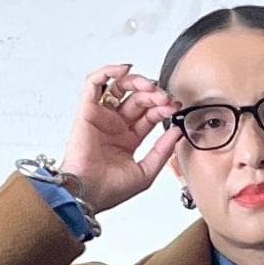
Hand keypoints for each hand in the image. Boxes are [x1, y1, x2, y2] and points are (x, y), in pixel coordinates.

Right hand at [55, 63, 184, 216]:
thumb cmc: (109, 190)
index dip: (163, 108)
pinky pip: (95, 82)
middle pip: (138, 98)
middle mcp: (115, 125)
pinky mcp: (87, 110)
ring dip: (137, 82)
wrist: (87, 194)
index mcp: (128, 139)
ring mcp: (101, 116)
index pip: (149, 115)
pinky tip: (124, 70)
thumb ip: (162, 151)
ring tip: (150, 87)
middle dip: (155, 95)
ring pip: (120, 87)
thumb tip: (177, 131)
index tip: (174, 107)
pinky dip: (108, 71)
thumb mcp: (146, 172)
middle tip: (165, 99)